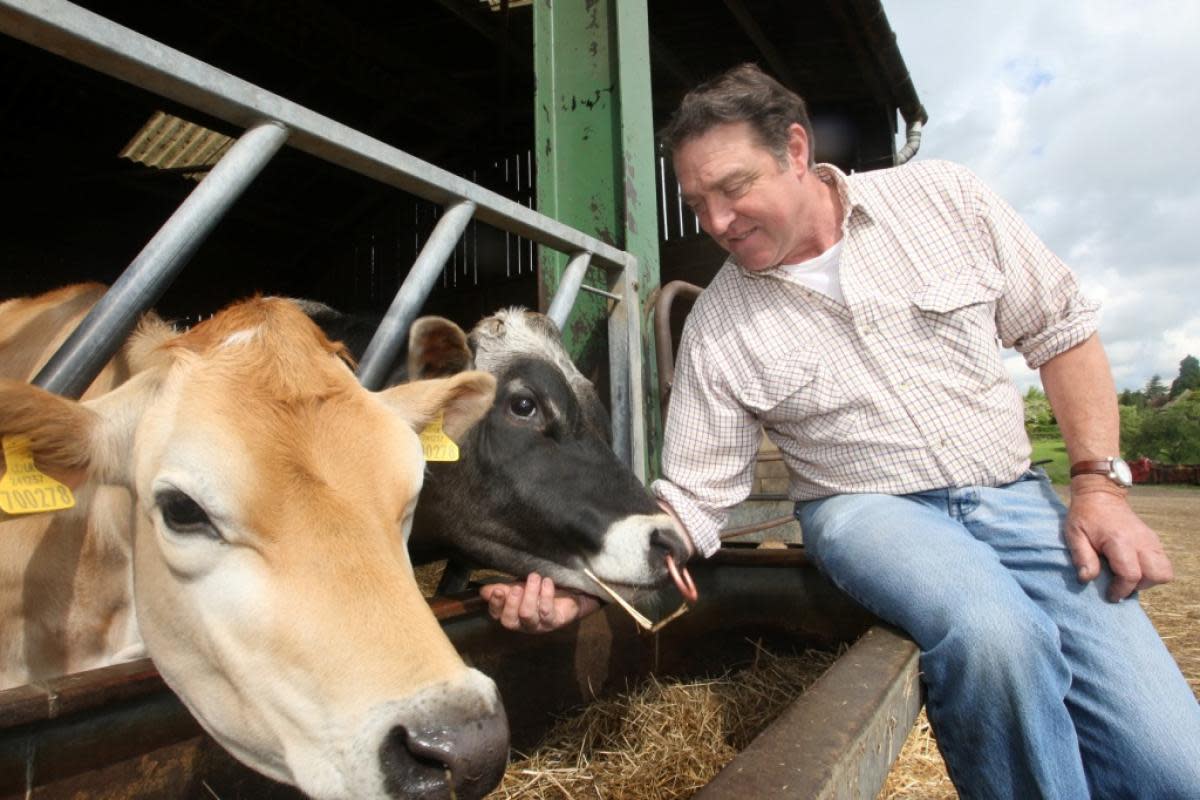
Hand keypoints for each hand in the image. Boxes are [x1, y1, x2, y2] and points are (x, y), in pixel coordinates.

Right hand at [479, 573, 601, 632]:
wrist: (569, 594)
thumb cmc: (540, 592)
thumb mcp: (520, 588)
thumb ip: (502, 589)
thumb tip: (483, 591)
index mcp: (512, 615)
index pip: (497, 615)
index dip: (495, 604)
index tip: (498, 590)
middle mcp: (523, 624)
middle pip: (510, 620)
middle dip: (512, 602)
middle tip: (518, 586)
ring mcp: (538, 625)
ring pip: (528, 615)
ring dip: (530, 594)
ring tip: (535, 577)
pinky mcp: (554, 622)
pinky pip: (547, 611)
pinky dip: (546, 594)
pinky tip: (547, 582)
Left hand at [1065, 484, 1172, 600]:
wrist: (1100, 495)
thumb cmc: (1084, 515)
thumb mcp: (1074, 535)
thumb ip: (1082, 557)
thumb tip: (1086, 579)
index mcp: (1119, 540)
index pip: (1131, 574)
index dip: (1121, 589)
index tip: (1110, 594)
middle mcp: (1141, 541)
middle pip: (1157, 575)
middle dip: (1140, 585)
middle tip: (1121, 583)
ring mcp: (1151, 540)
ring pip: (1165, 570)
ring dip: (1148, 579)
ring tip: (1127, 575)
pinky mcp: (1154, 540)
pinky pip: (1163, 563)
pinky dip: (1151, 570)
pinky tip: (1132, 566)